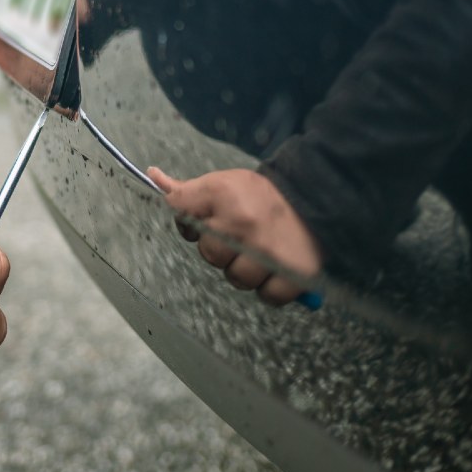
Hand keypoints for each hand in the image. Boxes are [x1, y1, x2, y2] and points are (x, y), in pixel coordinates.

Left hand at [148, 167, 321, 306]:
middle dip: (222, 249)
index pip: (181, 212)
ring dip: (247, 270)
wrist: (317, 197)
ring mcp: (268, 253)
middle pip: (210, 255)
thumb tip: (153, 175)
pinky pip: (268, 296)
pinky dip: (271, 287)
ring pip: (237, 279)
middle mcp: (243, 225)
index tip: (210, 219)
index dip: (191, 222)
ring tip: (262, 252)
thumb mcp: (224, 182)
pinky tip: (277, 268)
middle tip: (243, 236)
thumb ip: (188, 189)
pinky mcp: (294, 275)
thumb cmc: (262, 195)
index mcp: (223, 195)